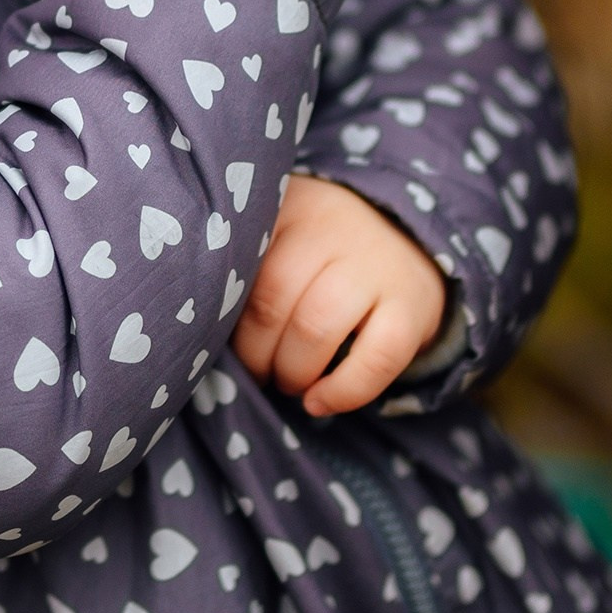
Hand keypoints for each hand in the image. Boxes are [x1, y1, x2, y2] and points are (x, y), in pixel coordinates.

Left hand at [233, 174, 448, 416]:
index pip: (238, 263)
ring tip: (286, 383)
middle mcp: (332, 231)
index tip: (218, 337)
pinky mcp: (412, 308)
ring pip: (316, 328)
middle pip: (272, 300)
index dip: (221, 314)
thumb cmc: (322, 247)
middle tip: (255, 370)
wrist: (410, 235)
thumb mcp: (283, 230)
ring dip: (291, 371)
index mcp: (289, 209)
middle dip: (254, 352)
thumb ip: (244, 259)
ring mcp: (375, 268)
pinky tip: (318, 403)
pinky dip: (343, 391)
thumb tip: (199, 322)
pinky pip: (377, 358)